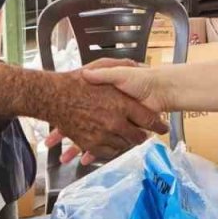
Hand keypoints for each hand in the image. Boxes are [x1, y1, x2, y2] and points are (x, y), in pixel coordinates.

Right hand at [41, 61, 167, 165]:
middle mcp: (115, 122)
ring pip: (123, 145)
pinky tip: (113, 144)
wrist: (53, 96)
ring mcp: (102, 135)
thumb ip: (123, 67)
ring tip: (128, 139)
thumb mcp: (103, 66)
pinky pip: (107, 152)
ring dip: (127, 143)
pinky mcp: (90, 143)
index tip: (164, 128)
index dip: (158, 125)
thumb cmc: (76, 81)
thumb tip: (141, 66)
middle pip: (138, 137)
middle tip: (145, 135)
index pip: (149, 119)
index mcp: (122, 104)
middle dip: (143, 136)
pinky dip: (112, 149)